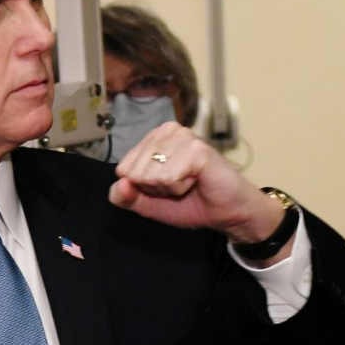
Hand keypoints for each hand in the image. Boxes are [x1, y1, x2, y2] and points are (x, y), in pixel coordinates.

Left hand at [106, 124, 285, 245]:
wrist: (226, 213)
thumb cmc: (191, 203)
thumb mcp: (149, 204)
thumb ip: (126, 196)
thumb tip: (119, 184)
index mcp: (153, 138)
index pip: (123, 169)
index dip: (143, 187)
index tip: (165, 186)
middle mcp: (167, 131)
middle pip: (135, 172)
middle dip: (156, 188)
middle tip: (180, 185)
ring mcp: (183, 136)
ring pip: (151, 175)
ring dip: (170, 188)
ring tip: (190, 182)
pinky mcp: (196, 148)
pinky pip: (168, 177)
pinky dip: (181, 187)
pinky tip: (197, 180)